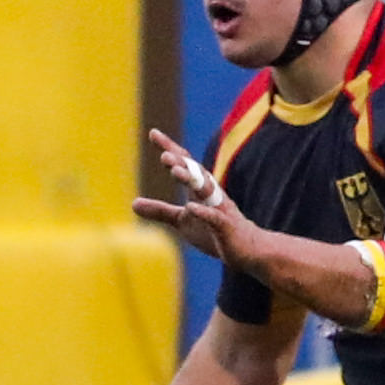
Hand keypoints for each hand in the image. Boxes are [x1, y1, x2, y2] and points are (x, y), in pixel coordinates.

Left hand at [132, 128, 248, 265]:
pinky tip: (191, 207)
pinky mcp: (228, 228)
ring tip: (175, 171)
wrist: (252, 252)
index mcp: (201, 190)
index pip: (185, 164)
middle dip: (181, 163)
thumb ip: (161, 211)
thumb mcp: (183, 222)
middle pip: (197, 173)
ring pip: (207, 191)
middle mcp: (212, 195)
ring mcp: (222, 210)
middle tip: (164, 155)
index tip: (153, 132)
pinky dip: (204, 212)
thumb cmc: (216, 233)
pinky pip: (216, 218)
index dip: (170, 149)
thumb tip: (133, 204)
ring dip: (192, 180)